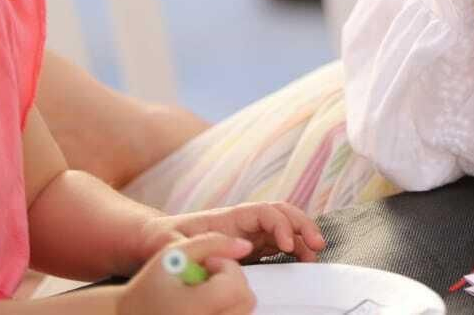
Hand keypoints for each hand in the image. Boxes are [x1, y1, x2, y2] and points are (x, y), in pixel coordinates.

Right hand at [118, 233, 255, 314]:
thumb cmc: (148, 286)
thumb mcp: (173, 253)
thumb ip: (212, 242)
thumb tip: (245, 246)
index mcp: (192, 309)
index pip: (236, 286)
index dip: (227, 267)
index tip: (207, 264)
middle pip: (246, 301)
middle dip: (234, 281)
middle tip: (209, 277)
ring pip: (244, 312)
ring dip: (233, 296)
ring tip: (207, 290)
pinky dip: (229, 309)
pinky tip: (208, 304)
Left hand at [143, 202, 324, 264]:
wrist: (156, 241)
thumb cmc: (163, 239)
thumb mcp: (171, 244)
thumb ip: (191, 246)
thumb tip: (222, 249)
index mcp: (229, 217)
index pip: (264, 213)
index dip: (279, 226)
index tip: (286, 247)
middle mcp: (243, 223)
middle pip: (282, 214)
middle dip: (302, 224)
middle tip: (317, 243)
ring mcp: (248, 234)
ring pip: (284, 228)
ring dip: (302, 236)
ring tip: (315, 252)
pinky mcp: (249, 248)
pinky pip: (278, 244)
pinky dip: (294, 249)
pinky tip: (301, 260)